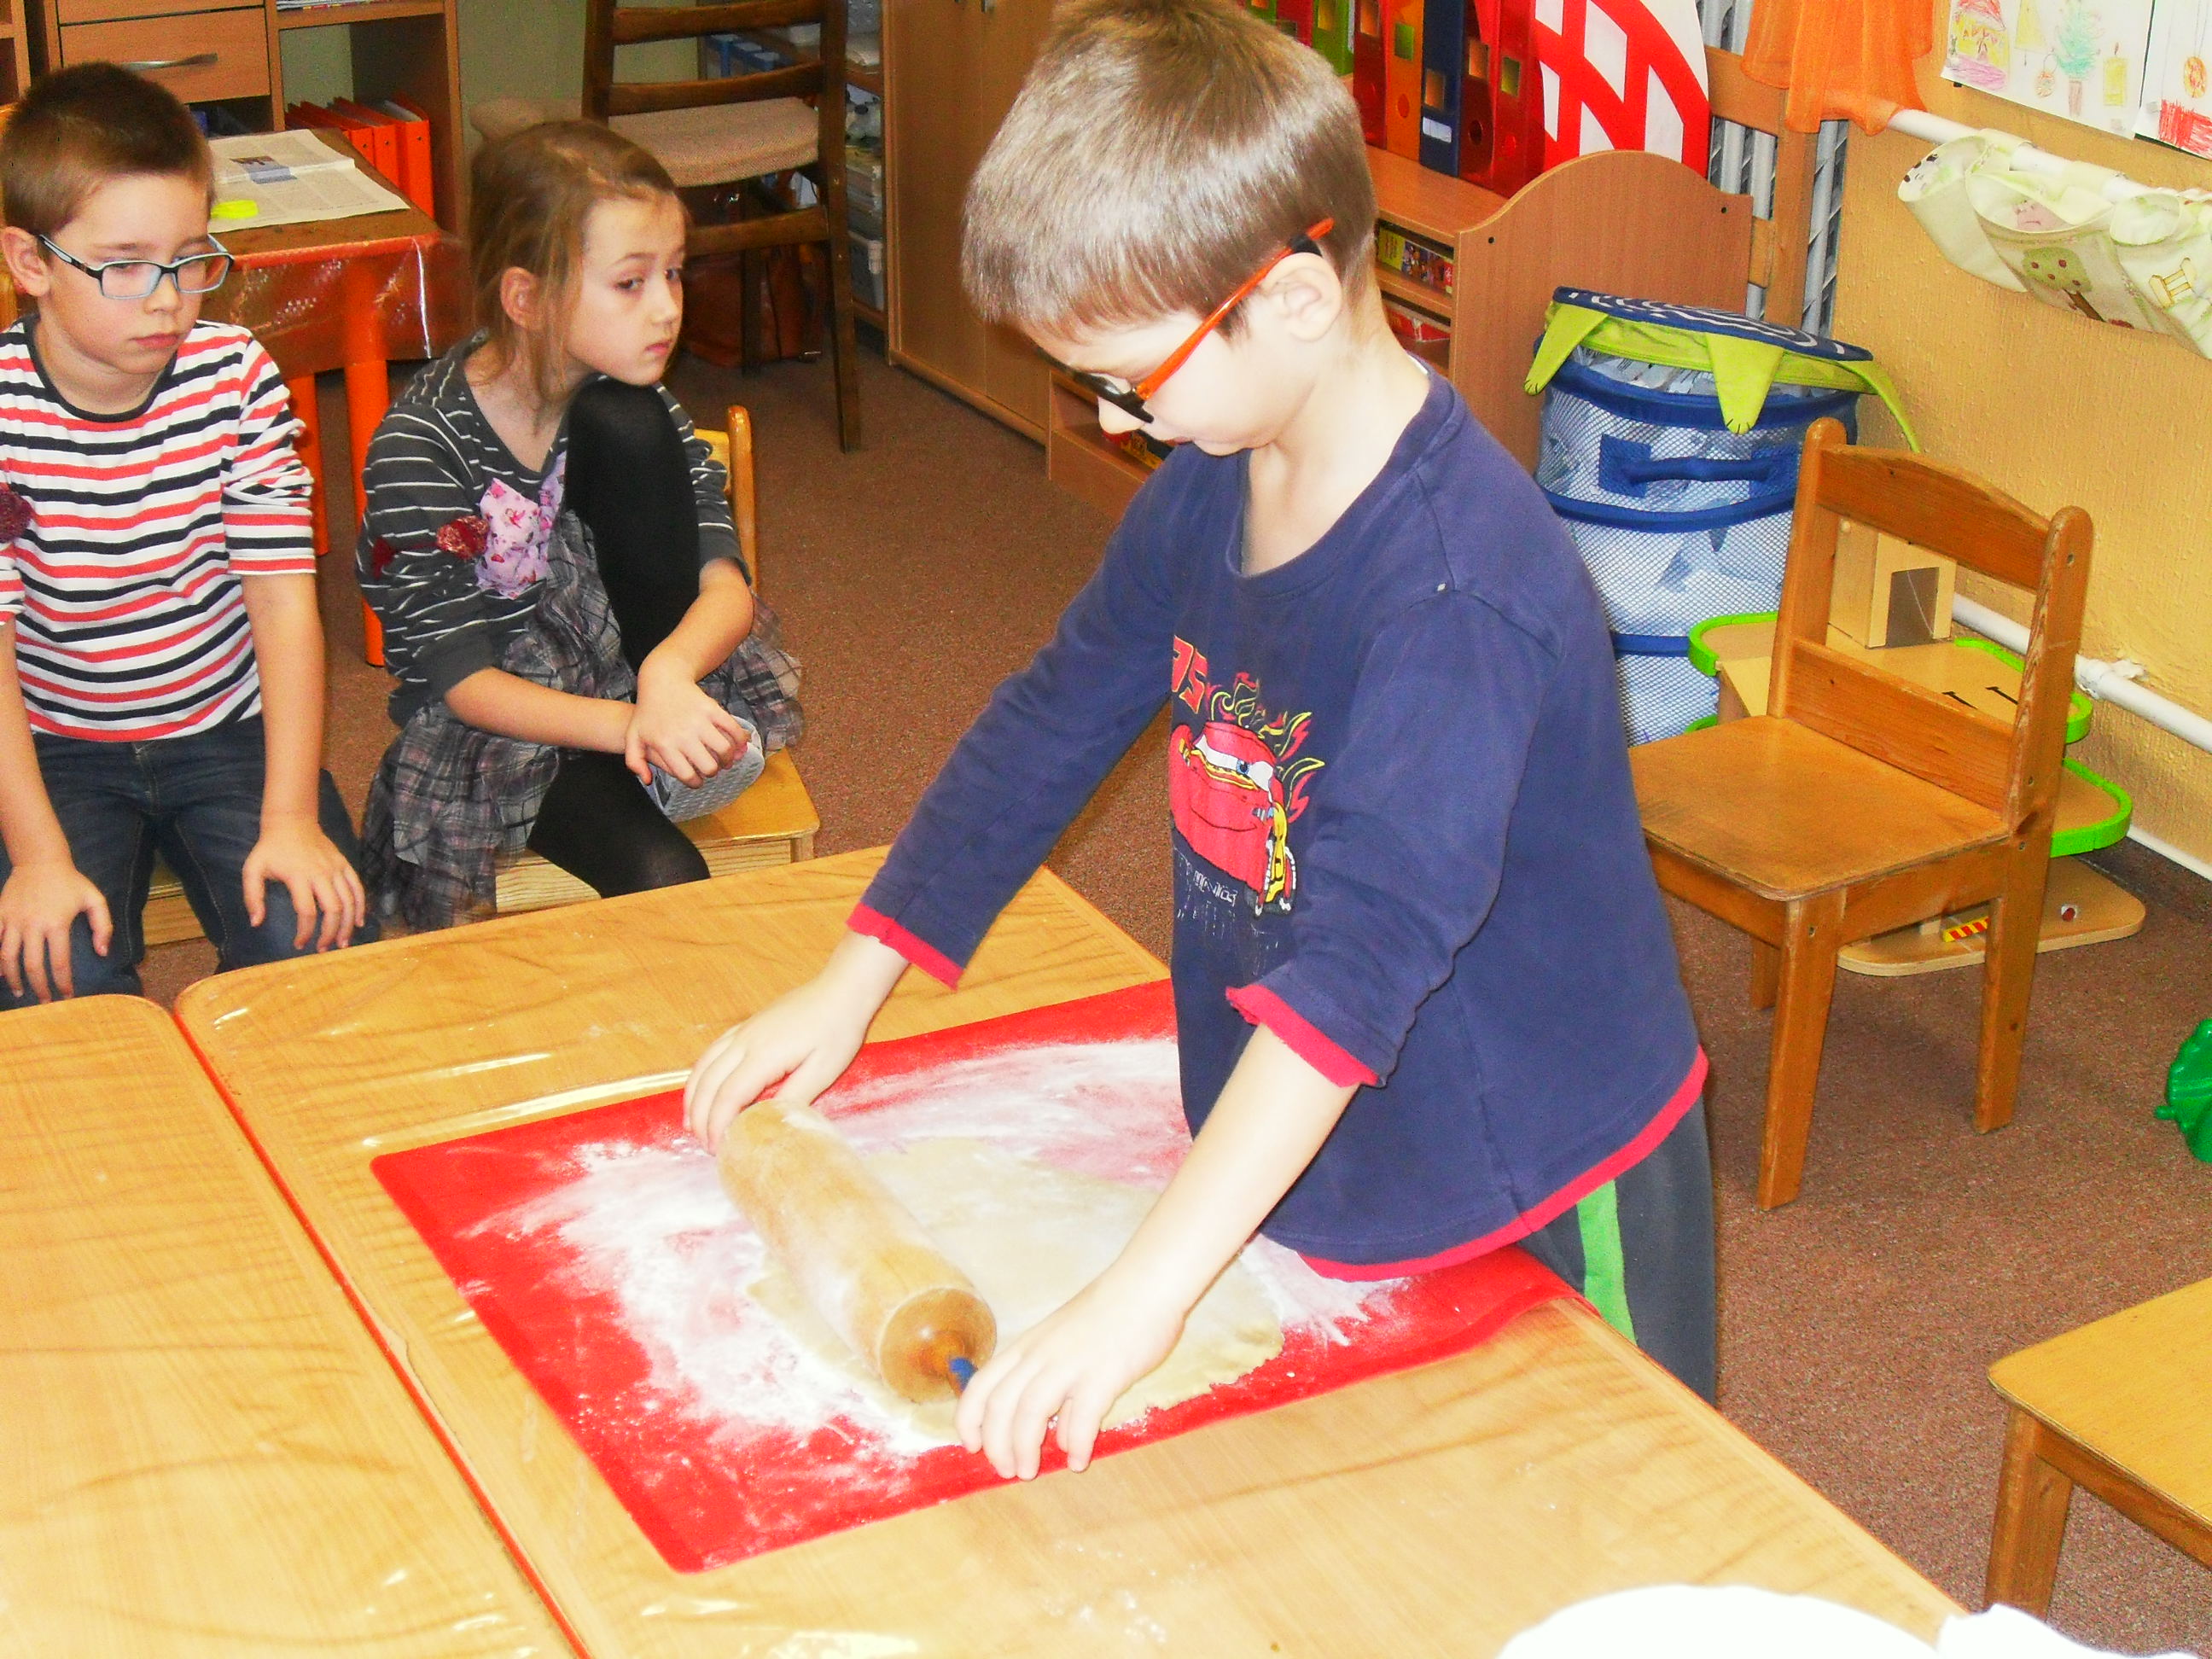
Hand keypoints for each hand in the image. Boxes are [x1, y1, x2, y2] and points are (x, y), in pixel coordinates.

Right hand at [0, 859, 109, 1001]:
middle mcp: (32, 925)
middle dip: (38, 986)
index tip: (67, 996)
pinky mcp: (0, 914)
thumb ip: (104, 926)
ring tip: (19, 992)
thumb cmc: (70, 882)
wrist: (40, 860)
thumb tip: (102, 952)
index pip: (59, 961)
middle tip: (43, 1001)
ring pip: (7, 956)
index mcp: (57, 923)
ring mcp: (13, 920)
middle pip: (32, 964)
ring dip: (12, 977)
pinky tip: (0, 972)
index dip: (63, 982)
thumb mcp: (95, 899)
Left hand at [241, 816, 366, 951]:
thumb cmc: (270, 849)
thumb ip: (252, 897)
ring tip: (343, 942)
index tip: (298, 945)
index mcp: (298, 876)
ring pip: (349, 901)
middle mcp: (321, 873)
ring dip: (348, 924)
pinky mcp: (345, 865)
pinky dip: (361, 906)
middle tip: (324, 949)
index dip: (304, 932)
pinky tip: (359, 922)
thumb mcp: (252, 870)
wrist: (292, 822)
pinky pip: (357, 888)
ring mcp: (336, 869)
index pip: (306, 911)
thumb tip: (256, 923)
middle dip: (330, 932)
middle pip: (333, 909)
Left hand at [625, 667, 750, 789]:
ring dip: (728, 759)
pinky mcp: (712, 709)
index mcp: (664, 745)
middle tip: (712, 768)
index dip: (695, 783)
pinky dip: (740, 740)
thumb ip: (635, 761)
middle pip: (709, 767)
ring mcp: (699, 721)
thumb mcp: (633, 736)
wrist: (661, 681)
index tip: (698, 780)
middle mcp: (683, 735)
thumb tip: (648, 780)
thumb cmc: (647, 712)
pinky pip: (733, 730)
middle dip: (713, 772)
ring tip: (724, 759)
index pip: (687, 775)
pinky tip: (737, 744)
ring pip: (725, 751)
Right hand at [684, 931, 908, 1149]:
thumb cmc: (838, 1030)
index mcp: (764, 1055)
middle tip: (705, 1145)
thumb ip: (794, 1097)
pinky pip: (711, 1052)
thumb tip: (767, 1123)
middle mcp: (744, 1042)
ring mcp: (742, 1031)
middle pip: (709, 1084)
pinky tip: (701, 1089)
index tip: (718, 1149)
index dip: (718, 1125)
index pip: (729, 1096)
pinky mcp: (745, 1026)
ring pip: (703, 1067)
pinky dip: (699, 1075)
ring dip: (693, 1098)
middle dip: (701, 1118)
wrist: (840, 990)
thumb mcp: (824, 1070)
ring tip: (691, 1125)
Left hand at [955, 1270, 1186, 1479]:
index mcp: (1026, 1346)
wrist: (1146, 1285)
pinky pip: (1082, 1418)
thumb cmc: (1107, 1313)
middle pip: (1001, 1405)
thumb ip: (1057, 1388)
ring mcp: (1070, 1364)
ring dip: (1025, 1448)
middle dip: (997, 1444)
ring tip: (1029, 1471)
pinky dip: (1076, 1444)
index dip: (968, 1419)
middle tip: (1006, 1471)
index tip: (971, 1445)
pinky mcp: (1103, 1374)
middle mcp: (1040, 1355)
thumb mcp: (1065, 1344)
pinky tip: (1079, 1460)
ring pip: (1030, 1413)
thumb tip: (1061, 1439)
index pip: (981, 1385)